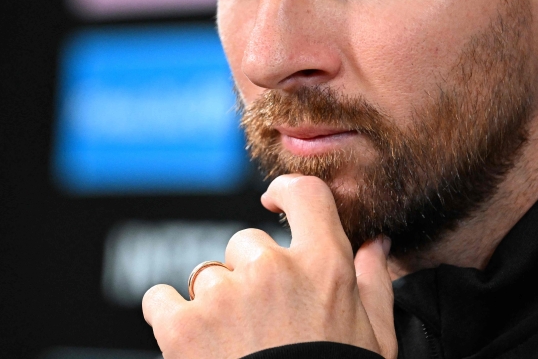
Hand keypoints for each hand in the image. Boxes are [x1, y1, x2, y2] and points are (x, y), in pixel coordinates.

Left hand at [142, 174, 396, 358]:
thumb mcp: (374, 339)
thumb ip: (373, 284)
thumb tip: (376, 244)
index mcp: (323, 267)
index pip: (305, 195)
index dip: (285, 193)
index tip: (274, 204)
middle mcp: (271, 270)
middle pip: (247, 244)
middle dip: (250, 276)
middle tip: (263, 325)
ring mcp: (223, 295)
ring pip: (207, 276)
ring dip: (215, 305)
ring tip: (235, 347)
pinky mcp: (183, 325)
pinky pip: (161, 299)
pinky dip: (169, 318)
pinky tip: (193, 344)